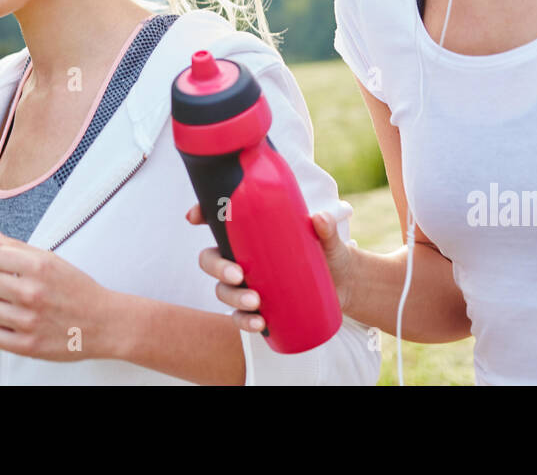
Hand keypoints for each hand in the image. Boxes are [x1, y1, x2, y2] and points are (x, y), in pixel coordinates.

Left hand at [0, 224, 116, 361]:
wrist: (105, 324)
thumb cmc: (78, 291)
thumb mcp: (53, 261)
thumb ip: (18, 247)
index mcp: (40, 266)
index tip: (6, 268)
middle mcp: (32, 292)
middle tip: (13, 289)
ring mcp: (29, 320)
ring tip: (15, 308)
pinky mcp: (28, 346)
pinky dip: (3, 332)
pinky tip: (18, 326)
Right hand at [185, 202, 354, 333]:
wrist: (343, 283)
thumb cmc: (328, 252)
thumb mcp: (327, 239)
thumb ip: (325, 229)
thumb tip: (318, 219)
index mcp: (251, 233)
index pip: (218, 220)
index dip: (201, 214)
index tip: (193, 217)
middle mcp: (242, 257)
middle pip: (211, 259)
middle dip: (217, 267)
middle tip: (238, 275)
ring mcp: (248, 283)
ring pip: (222, 290)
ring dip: (232, 297)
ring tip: (254, 302)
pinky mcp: (258, 307)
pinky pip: (240, 315)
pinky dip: (244, 320)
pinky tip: (257, 323)